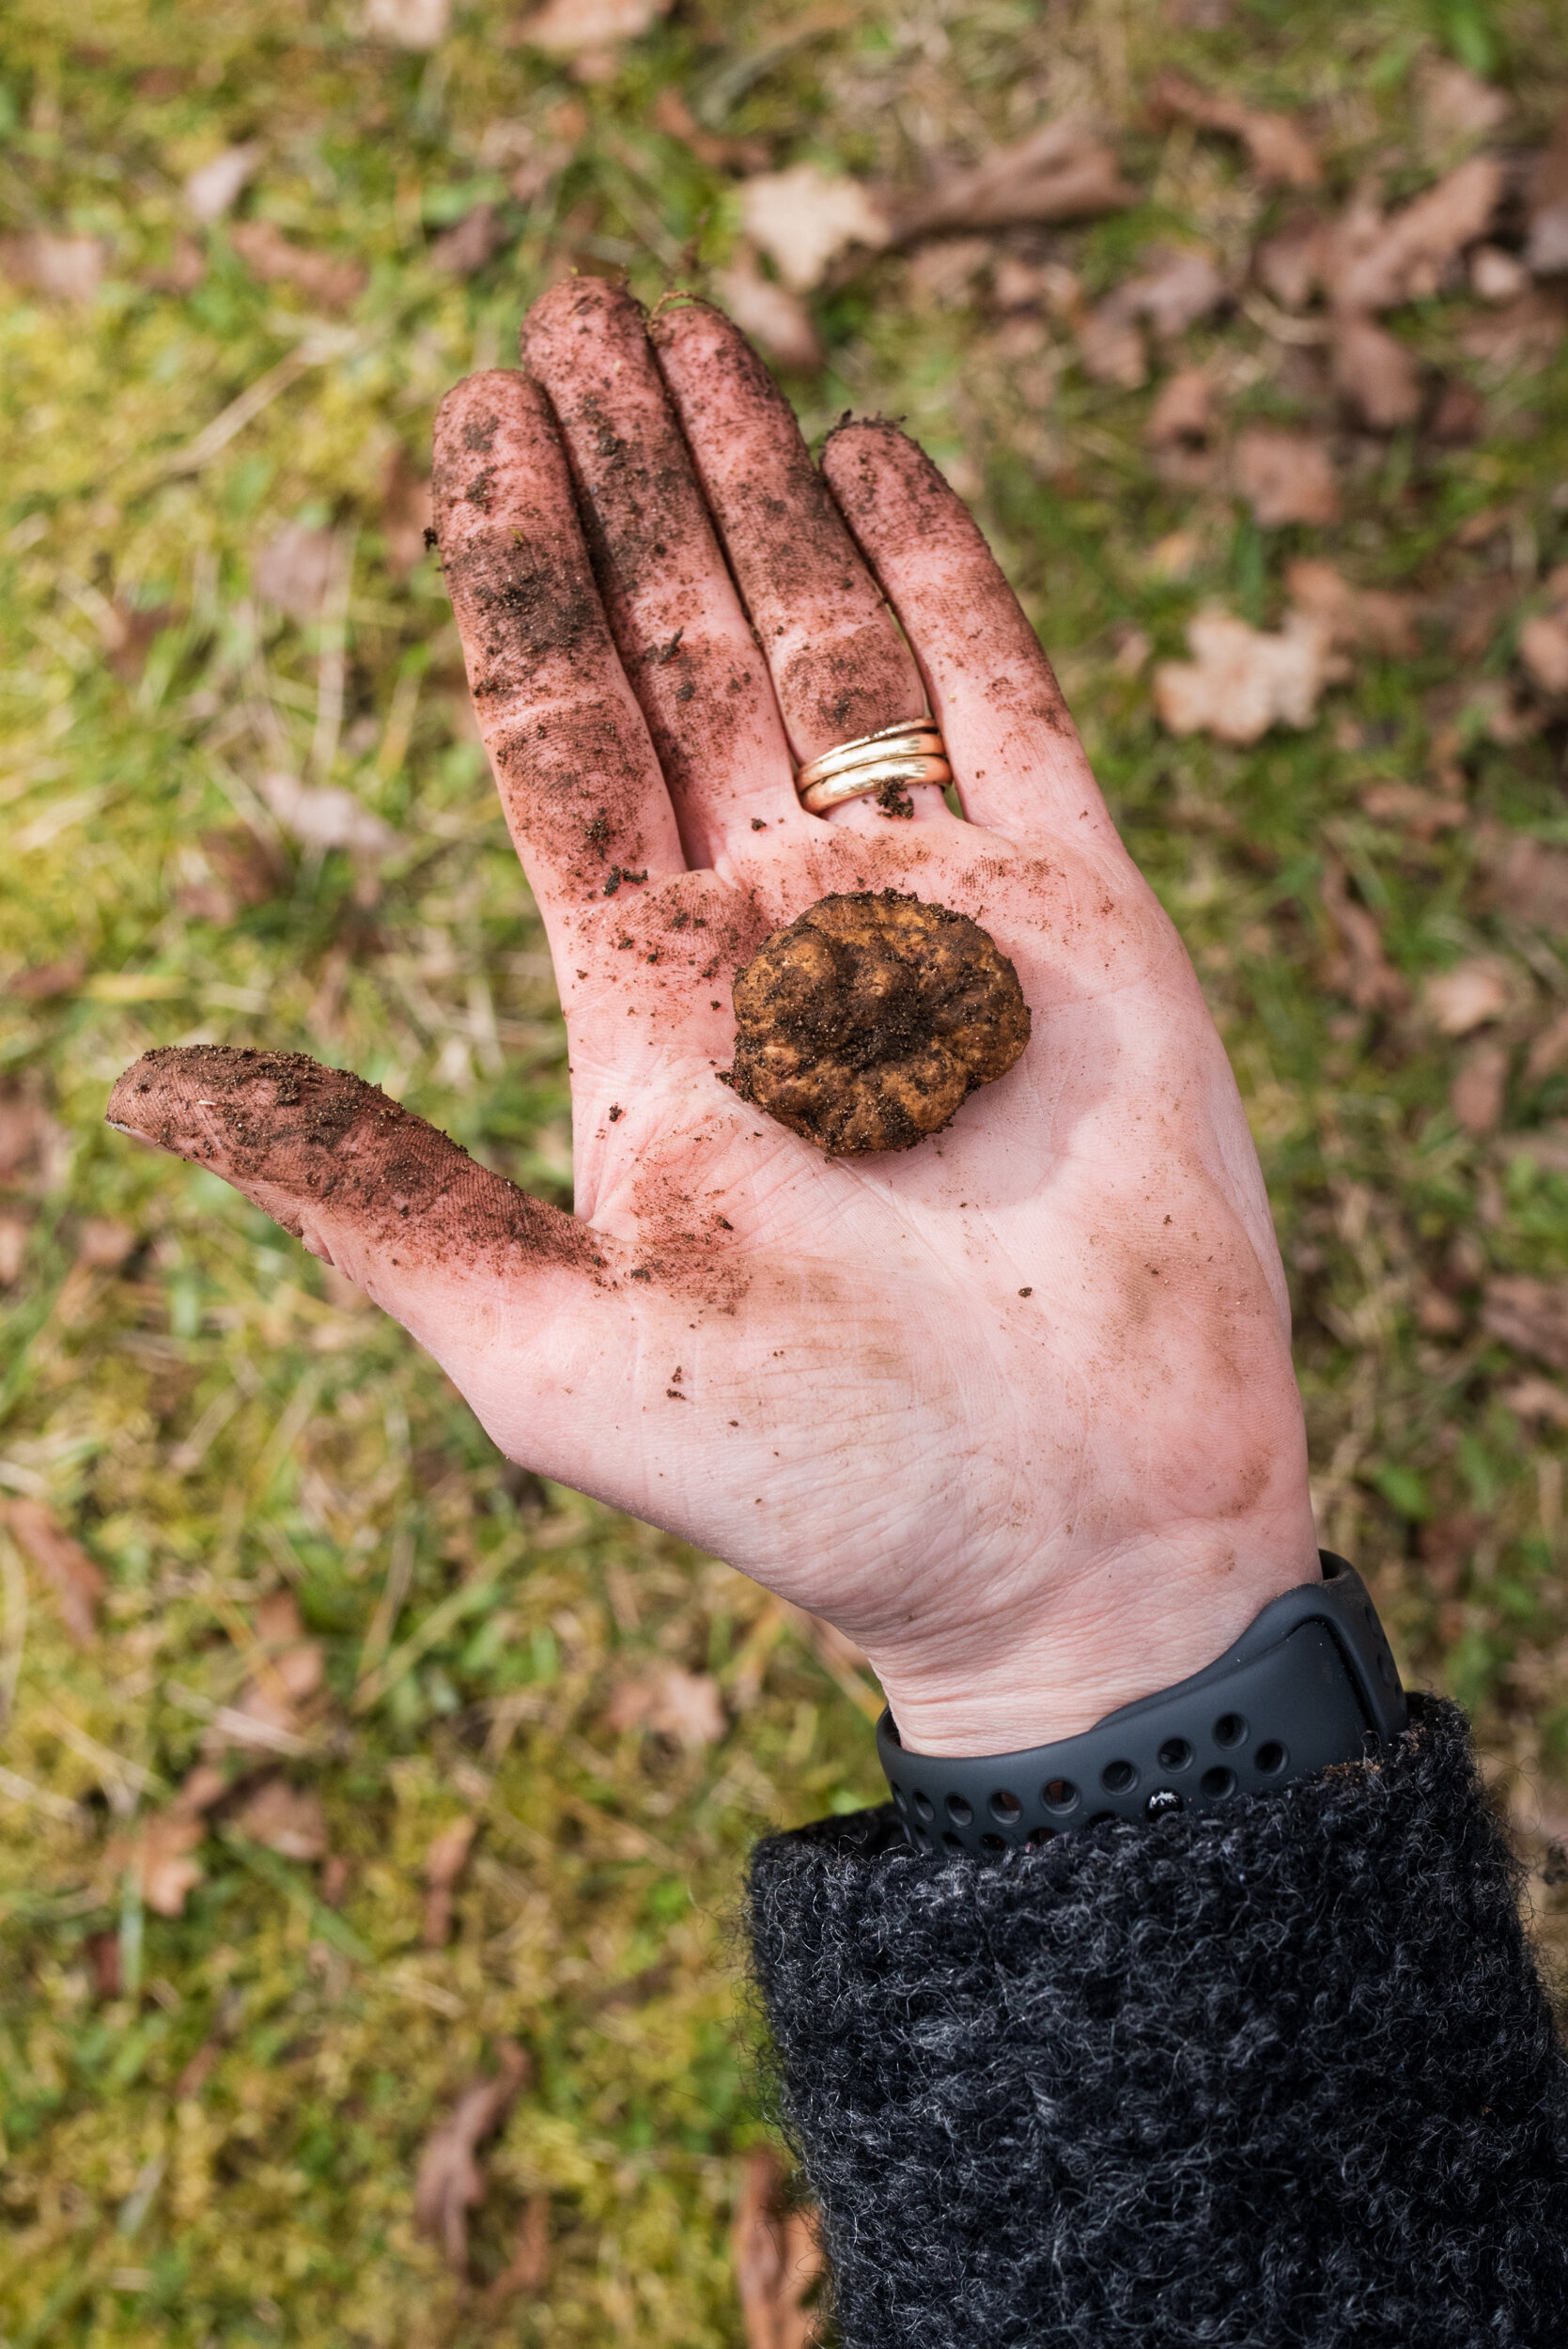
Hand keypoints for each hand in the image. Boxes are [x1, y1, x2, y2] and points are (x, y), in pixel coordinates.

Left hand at [108, 280, 1317, 1758]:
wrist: (1067, 1533)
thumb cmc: (808, 1474)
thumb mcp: (549, 1349)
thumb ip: (371, 1196)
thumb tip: (153, 1086)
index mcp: (644, 1003)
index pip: (560, 740)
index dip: (513, 582)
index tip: (474, 420)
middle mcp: (777, 928)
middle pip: (681, 654)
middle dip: (624, 486)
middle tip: (573, 309)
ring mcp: (931, 904)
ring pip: (828, 646)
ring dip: (760, 491)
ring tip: (695, 337)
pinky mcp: (1081, 905)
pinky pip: (1003, 702)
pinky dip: (945, 577)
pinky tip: (870, 456)